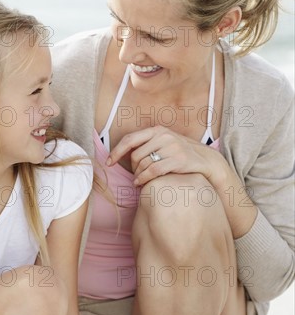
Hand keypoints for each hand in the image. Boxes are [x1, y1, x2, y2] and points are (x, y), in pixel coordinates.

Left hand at [106, 125, 224, 186]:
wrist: (206, 160)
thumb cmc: (180, 154)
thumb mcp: (164, 143)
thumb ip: (147, 145)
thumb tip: (124, 153)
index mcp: (157, 130)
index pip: (130, 139)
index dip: (116, 151)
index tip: (108, 162)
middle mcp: (163, 136)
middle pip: (136, 155)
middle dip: (132, 169)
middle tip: (135, 177)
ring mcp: (172, 147)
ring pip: (144, 164)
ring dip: (138, 176)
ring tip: (139, 182)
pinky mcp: (178, 159)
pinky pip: (153, 171)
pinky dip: (144, 179)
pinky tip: (141, 184)